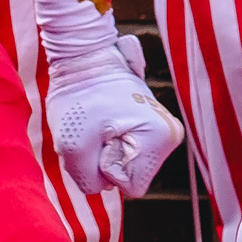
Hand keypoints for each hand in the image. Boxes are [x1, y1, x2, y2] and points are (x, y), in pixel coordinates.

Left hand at [37, 15, 183, 197]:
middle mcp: (170, 135)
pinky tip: (103, 119)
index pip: (131, 186)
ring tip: (99, 121)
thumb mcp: (71, 144)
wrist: (81, 55)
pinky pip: (124, 151)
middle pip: (131, 177)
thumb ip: (87, 178)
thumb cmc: (77, 96)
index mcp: (160, 138)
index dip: (106, 167)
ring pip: (126, 165)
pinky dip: (107, 140)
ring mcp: (162, 129)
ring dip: (104, 149)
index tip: (100, 137)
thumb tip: (103, 185)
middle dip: (105, 159)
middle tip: (97, 127)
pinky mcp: (149, 125)